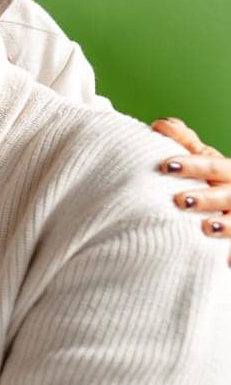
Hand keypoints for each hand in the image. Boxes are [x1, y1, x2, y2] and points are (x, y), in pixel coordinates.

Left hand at [153, 119, 230, 256]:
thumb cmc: (218, 180)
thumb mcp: (208, 160)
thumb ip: (186, 142)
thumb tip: (160, 124)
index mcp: (230, 172)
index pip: (214, 166)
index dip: (192, 165)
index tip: (165, 166)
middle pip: (228, 195)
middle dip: (207, 197)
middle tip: (180, 200)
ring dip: (226, 225)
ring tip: (206, 227)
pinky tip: (226, 261)